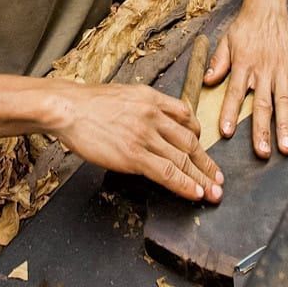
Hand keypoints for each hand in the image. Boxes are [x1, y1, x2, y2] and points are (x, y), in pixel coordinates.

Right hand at [52, 82, 223, 202]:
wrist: (68, 108)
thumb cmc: (88, 104)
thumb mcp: (123, 95)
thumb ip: (142, 106)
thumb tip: (152, 121)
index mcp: (152, 98)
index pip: (186, 117)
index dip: (199, 136)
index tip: (203, 150)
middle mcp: (154, 116)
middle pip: (190, 141)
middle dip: (206, 163)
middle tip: (218, 178)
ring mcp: (145, 136)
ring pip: (182, 159)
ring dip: (202, 178)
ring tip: (213, 192)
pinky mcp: (134, 155)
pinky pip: (167, 172)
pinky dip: (184, 184)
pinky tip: (194, 193)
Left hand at [204, 0, 287, 157]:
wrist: (268, 8)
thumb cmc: (245, 27)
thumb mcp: (226, 41)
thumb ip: (218, 63)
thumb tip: (208, 82)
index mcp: (244, 65)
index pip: (235, 93)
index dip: (230, 113)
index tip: (226, 133)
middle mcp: (264, 70)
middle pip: (263, 105)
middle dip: (262, 130)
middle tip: (261, 153)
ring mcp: (282, 71)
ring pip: (284, 103)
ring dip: (285, 126)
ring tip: (286, 148)